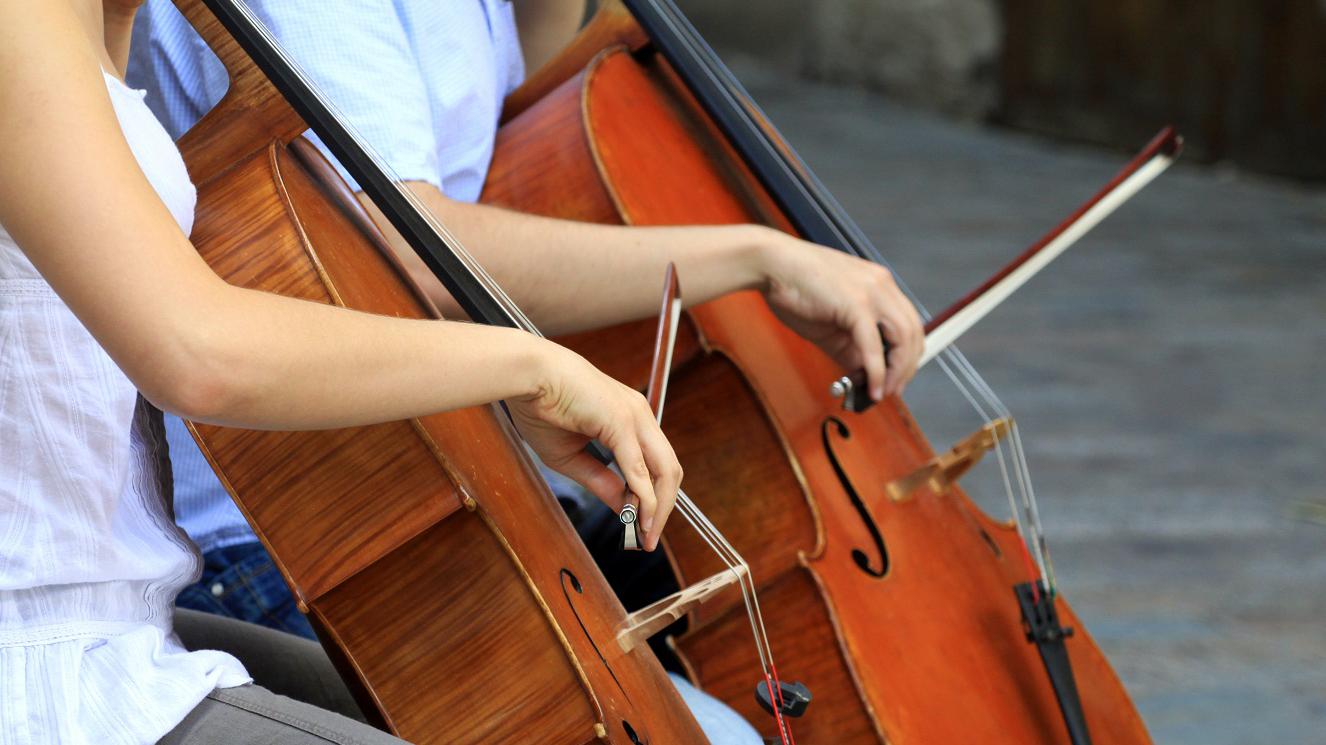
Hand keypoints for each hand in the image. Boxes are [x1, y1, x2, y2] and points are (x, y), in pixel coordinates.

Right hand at [508, 342, 681, 550]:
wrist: (527, 376)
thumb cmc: (542, 407)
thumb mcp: (572, 457)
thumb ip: (601, 481)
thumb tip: (624, 508)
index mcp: (630, 420)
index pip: (656, 465)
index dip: (654, 500)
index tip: (642, 528)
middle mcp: (640, 415)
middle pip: (669, 470)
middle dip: (663, 509)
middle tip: (648, 538)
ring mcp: (635, 416)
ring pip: (663, 469)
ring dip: (657, 507)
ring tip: (644, 533)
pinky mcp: (622, 421)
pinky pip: (638, 466)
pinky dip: (642, 495)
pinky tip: (637, 516)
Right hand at [760, 229, 923, 400]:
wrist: (771, 264)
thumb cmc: (794, 288)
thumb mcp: (831, 324)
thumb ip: (851, 348)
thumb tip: (864, 374)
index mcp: (879, 284)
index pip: (909, 324)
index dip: (907, 355)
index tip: (897, 377)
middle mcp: (881, 285)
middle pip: (913, 332)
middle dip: (907, 367)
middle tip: (893, 390)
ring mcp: (871, 292)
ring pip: (903, 338)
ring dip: (896, 371)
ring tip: (882, 391)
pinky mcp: (855, 303)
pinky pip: (873, 345)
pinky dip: (876, 371)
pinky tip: (871, 387)